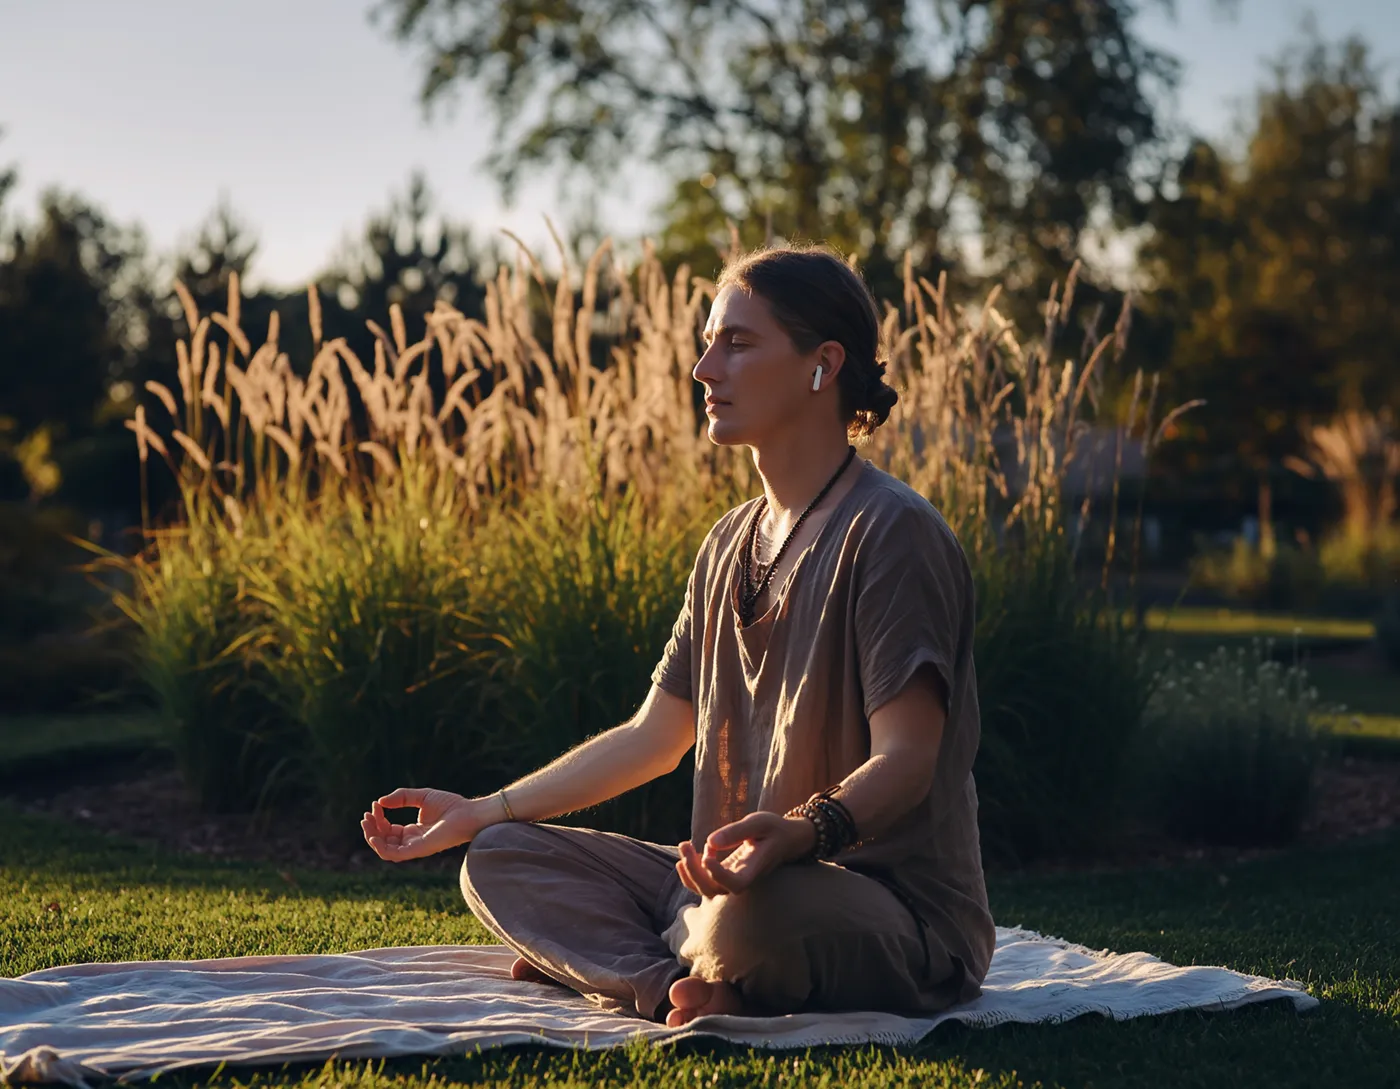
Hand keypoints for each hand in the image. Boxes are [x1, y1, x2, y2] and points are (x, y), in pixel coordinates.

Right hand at [361, 787, 488, 861]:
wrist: (468, 813)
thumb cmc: (450, 805)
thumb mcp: (422, 796)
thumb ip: (402, 797)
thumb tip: (380, 801)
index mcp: (413, 831)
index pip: (388, 830)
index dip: (378, 819)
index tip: (375, 805)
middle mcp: (412, 841)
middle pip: (384, 840)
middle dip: (371, 828)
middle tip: (366, 815)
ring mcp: (414, 847)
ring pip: (385, 849)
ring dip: (372, 837)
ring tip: (366, 822)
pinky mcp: (418, 850)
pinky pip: (393, 854)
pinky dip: (380, 847)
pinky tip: (374, 835)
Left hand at [675, 811, 815, 896]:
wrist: (785, 839)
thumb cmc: (774, 829)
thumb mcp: (759, 822)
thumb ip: (736, 832)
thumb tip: (710, 842)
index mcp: (755, 868)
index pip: (736, 884)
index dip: (719, 875)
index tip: (707, 856)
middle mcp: (743, 879)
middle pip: (715, 890)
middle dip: (695, 871)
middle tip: (685, 845)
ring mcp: (733, 880)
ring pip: (707, 890)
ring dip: (690, 872)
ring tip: (684, 846)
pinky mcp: (726, 875)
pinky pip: (705, 883)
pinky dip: (691, 873)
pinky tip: (686, 854)